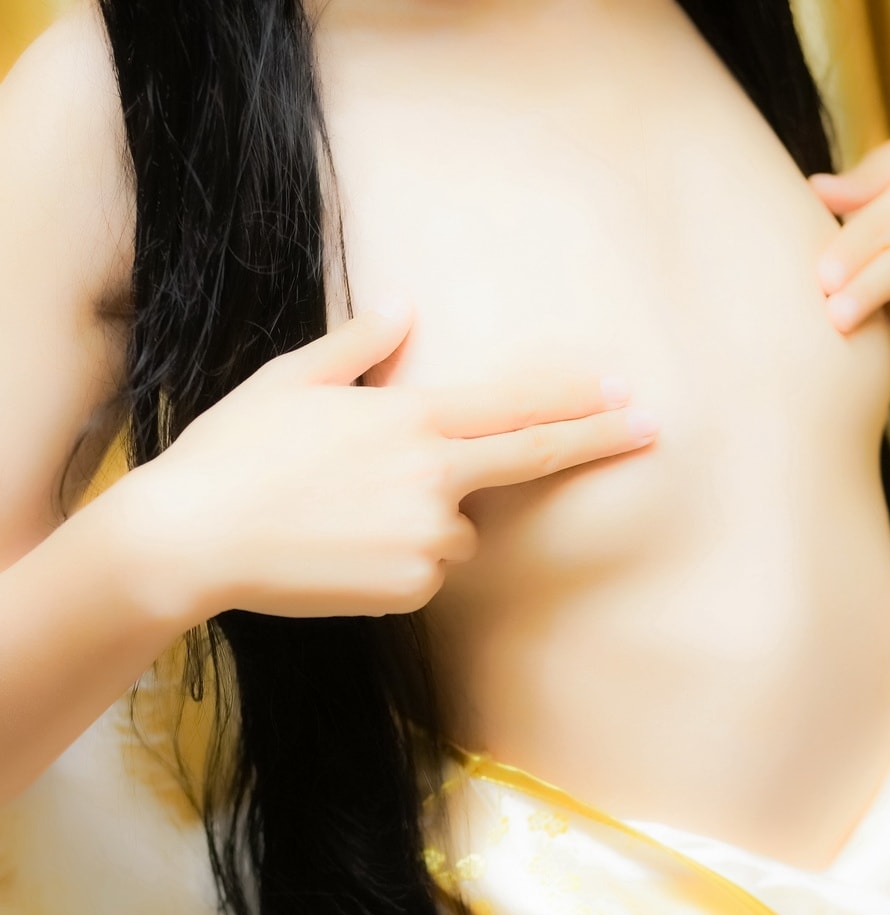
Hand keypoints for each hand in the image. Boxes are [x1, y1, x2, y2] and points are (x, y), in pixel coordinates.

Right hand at [123, 300, 656, 622]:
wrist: (195, 539)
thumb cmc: (236, 452)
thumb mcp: (293, 380)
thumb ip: (362, 347)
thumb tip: (406, 307)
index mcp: (408, 419)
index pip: (514, 406)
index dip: (575, 399)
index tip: (624, 391)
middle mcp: (432, 479)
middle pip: (528, 460)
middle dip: (595, 440)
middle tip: (653, 427)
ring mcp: (425, 540)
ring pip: (457, 533)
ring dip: (428, 523)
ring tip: (345, 518)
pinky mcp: (409, 592)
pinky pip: (426, 574)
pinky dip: (399, 565)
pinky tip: (341, 553)